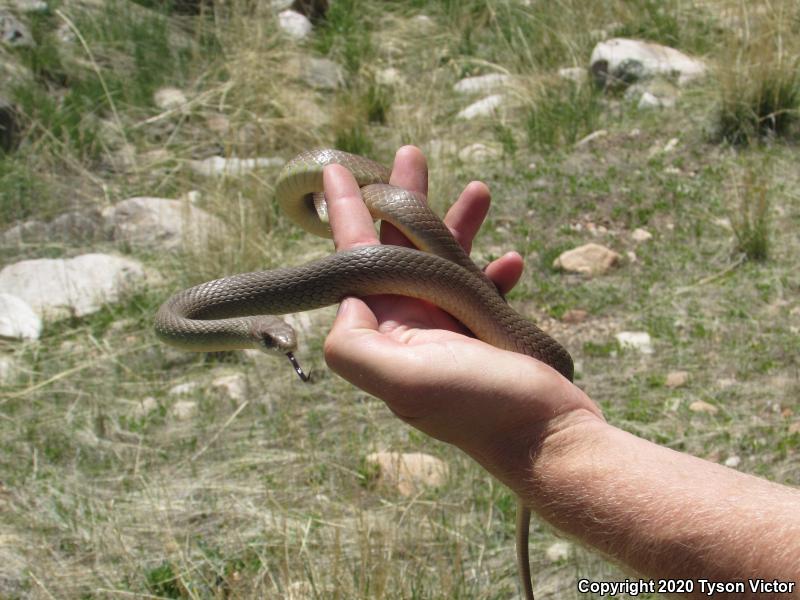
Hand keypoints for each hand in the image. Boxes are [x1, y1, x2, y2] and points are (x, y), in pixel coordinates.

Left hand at [322, 146, 601, 492]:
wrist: (551, 440)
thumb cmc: (482, 409)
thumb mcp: (405, 381)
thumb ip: (357, 344)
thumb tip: (346, 302)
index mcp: (384, 332)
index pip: (355, 261)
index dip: (344, 215)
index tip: (336, 172)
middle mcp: (409, 329)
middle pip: (398, 251)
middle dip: (404, 203)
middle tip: (412, 156)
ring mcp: (448, 331)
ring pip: (444, 262)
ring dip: (456, 227)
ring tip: (479, 189)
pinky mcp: (483, 336)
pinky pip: (482, 290)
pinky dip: (494, 271)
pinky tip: (513, 259)